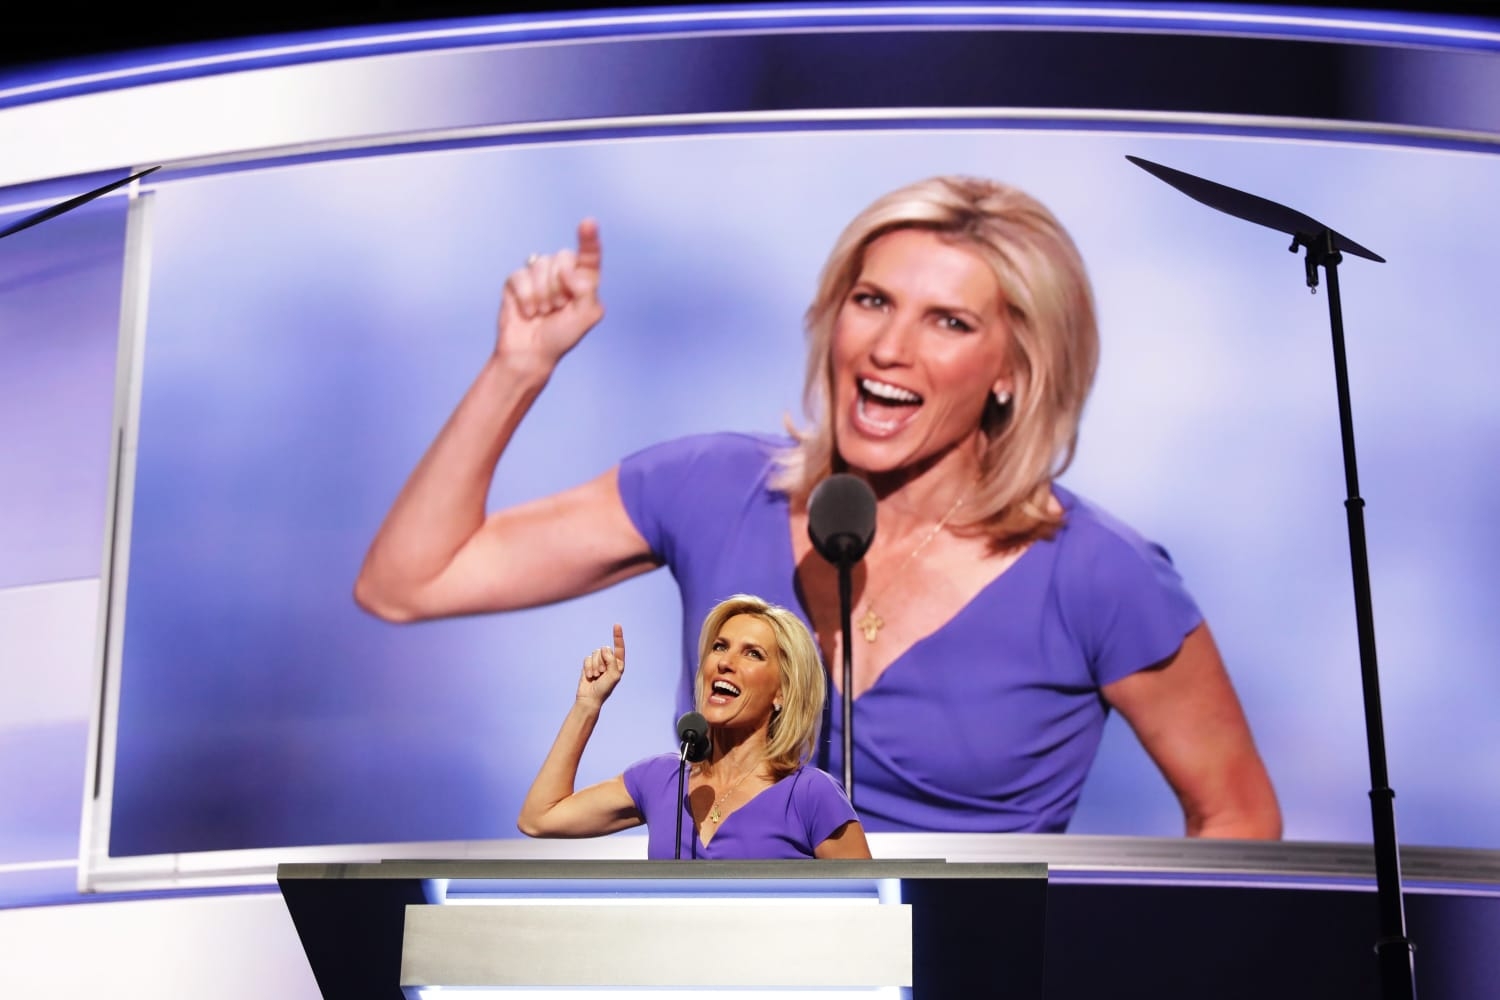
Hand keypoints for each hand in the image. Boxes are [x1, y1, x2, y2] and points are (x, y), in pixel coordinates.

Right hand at [498, 218, 604, 371]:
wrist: (530, 354)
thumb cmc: (561, 336)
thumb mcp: (587, 315)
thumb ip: (587, 289)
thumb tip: (567, 270)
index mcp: (583, 279)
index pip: (589, 255)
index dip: (589, 238)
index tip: (588, 223)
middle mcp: (561, 273)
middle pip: (562, 256)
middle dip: (560, 285)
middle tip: (557, 307)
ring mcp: (537, 275)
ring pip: (540, 265)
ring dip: (542, 294)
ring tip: (543, 312)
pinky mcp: (516, 281)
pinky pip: (521, 275)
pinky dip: (526, 297)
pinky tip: (528, 312)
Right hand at [576, 623, 625, 708]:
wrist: (590, 698)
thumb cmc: (604, 689)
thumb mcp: (614, 675)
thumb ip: (612, 660)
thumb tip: (604, 648)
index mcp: (618, 664)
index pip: (619, 648)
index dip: (618, 636)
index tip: (617, 625)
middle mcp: (609, 661)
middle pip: (604, 650)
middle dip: (602, 661)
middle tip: (601, 674)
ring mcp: (598, 662)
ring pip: (595, 653)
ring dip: (594, 665)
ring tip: (596, 676)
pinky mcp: (588, 664)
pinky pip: (587, 658)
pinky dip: (587, 667)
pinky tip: (589, 676)